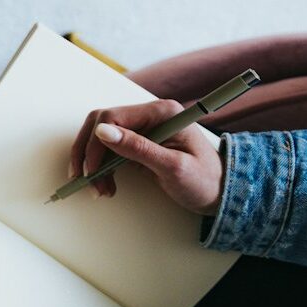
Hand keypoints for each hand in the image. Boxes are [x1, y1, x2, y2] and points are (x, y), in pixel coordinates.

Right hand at [69, 99, 223, 214]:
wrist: (220, 194)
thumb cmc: (204, 181)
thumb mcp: (173, 167)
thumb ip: (138, 148)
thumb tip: (102, 131)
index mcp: (161, 112)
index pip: (112, 117)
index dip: (96, 143)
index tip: (92, 170)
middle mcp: (150, 115)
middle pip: (101, 124)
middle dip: (89, 154)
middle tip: (86, 179)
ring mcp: (143, 128)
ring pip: (100, 138)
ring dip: (93, 163)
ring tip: (99, 188)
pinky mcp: (138, 142)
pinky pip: (108, 150)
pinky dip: (101, 168)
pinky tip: (105, 184)